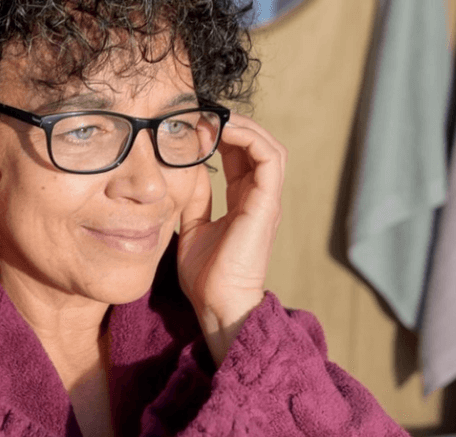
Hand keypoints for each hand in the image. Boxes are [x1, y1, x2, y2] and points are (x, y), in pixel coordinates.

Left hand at [177, 113, 286, 366]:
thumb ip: (195, 199)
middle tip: (203, 113)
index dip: (221, 136)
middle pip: (256, 146)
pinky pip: (269, 158)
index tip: (193, 126)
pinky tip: (223, 131)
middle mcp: (259, 197)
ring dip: (244, 127)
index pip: (241, 156)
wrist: (217, 303)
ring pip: (268, 146)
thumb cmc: (205, 275)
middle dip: (232, 125)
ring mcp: (266, 200)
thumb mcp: (192, 227)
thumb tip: (186, 171)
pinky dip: (250, 138)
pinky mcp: (267, 203)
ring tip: (215, 117)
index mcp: (243, 202)